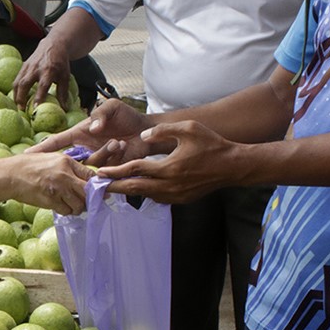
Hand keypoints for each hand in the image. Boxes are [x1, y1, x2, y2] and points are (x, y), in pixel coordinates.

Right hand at [0, 152, 94, 214]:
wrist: (11, 175)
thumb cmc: (29, 165)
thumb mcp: (51, 157)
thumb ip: (68, 165)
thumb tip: (84, 176)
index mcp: (67, 162)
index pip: (91, 175)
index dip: (97, 185)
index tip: (98, 191)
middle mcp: (65, 175)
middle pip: (89, 192)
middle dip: (91, 199)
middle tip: (88, 202)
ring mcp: (58, 189)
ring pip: (79, 205)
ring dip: (77, 207)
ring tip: (72, 205)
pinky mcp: (50, 201)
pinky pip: (66, 211)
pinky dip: (66, 211)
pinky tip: (61, 206)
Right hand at [13, 32, 72, 109]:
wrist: (53, 46)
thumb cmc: (60, 64)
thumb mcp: (65, 76)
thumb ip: (63, 92)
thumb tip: (64, 109)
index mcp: (49, 71)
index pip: (42, 86)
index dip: (38, 97)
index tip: (35, 108)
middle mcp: (36, 68)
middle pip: (25, 83)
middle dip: (21, 97)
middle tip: (21, 109)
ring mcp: (28, 66)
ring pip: (18, 81)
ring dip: (16, 94)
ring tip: (17, 105)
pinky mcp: (23, 65)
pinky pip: (17, 78)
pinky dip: (15, 88)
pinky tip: (17, 96)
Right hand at [28, 99, 150, 158]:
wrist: (147, 131)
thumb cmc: (126, 116)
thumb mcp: (112, 106)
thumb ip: (101, 113)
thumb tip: (94, 128)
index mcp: (79, 134)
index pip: (56, 143)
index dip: (41, 149)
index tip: (25, 157)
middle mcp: (84, 150)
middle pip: (70, 161)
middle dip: (71, 163)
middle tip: (71, 164)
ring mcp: (96, 162)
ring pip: (89, 168)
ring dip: (104, 156)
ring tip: (118, 142)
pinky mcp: (109, 170)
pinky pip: (106, 173)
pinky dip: (114, 164)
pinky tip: (123, 150)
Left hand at [95, 120, 241, 202]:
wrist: (232, 166)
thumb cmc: (211, 144)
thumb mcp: (188, 129)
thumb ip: (163, 131)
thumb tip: (142, 136)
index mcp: (170, 168)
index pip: (136, 170)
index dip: (116, 171)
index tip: (100, 172)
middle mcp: (171, 185)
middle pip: (135, 188)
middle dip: (114, 187)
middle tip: (96, 186)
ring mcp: (176, 195)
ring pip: (145, 195)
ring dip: (128, 191)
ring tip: (112, 186)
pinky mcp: (181, 200)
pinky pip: (157, 197)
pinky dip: (144, 192)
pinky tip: (136, 187)